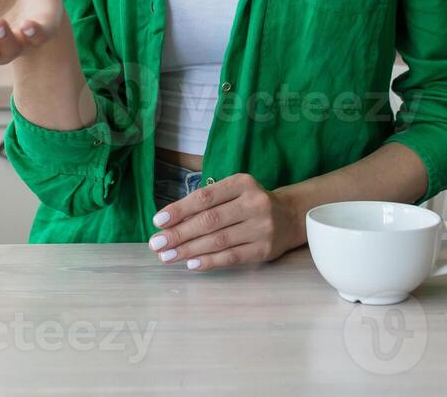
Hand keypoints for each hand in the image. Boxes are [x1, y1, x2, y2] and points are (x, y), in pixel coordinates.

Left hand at [146, 173, 303, 271]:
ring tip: (167, 256)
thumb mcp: (234, 192)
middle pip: (209, 220)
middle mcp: (253, 203)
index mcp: (242, 183)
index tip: (158, 221)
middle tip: (157, 243)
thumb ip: (207, 203)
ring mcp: (261, 227)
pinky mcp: (264, 250)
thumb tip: (170, 223)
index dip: (180, 209)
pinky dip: (209, 261)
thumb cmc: (250, 203)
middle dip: (179, 233)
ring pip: (218, 241)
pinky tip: (191, 264)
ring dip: (188, 250)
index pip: (205, 197)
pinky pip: (232, 257)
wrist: (290, 217)